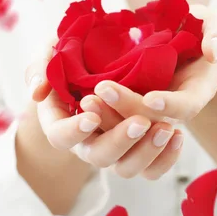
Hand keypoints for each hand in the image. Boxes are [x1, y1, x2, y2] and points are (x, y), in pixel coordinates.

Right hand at [25, 50, 183, 179]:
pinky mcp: (142, 144)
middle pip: (99, 157)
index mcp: (64, 119)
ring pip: (128, 168)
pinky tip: (178, 135)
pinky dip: (167, 157)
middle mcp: (89, 139)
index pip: (60, 137)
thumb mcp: (58, 48)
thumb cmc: (80, 47)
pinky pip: (153, 167)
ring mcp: (117, 144)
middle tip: (141, 120)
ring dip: (147, 151)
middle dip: (120, 141)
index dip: (74, 131)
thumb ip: (43, 65)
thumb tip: (38, 93)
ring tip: (167, 128)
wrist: (117, 47)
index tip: (92, 115)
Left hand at [90, 5, 216, 123]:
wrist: (183, 36)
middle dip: (128, 110)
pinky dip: (100, 117)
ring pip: (129, 132)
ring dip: (108, 120)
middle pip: (151, 123)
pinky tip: (80, 103)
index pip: (185, 107)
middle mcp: (171, 108)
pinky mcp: (129, 106)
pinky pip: (114, 123)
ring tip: (85, 101)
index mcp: (196, 92)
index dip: (169, 106)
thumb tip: (214, 51)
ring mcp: (148, 110)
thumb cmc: (203, 28)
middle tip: (101, 90)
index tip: (150, 98)